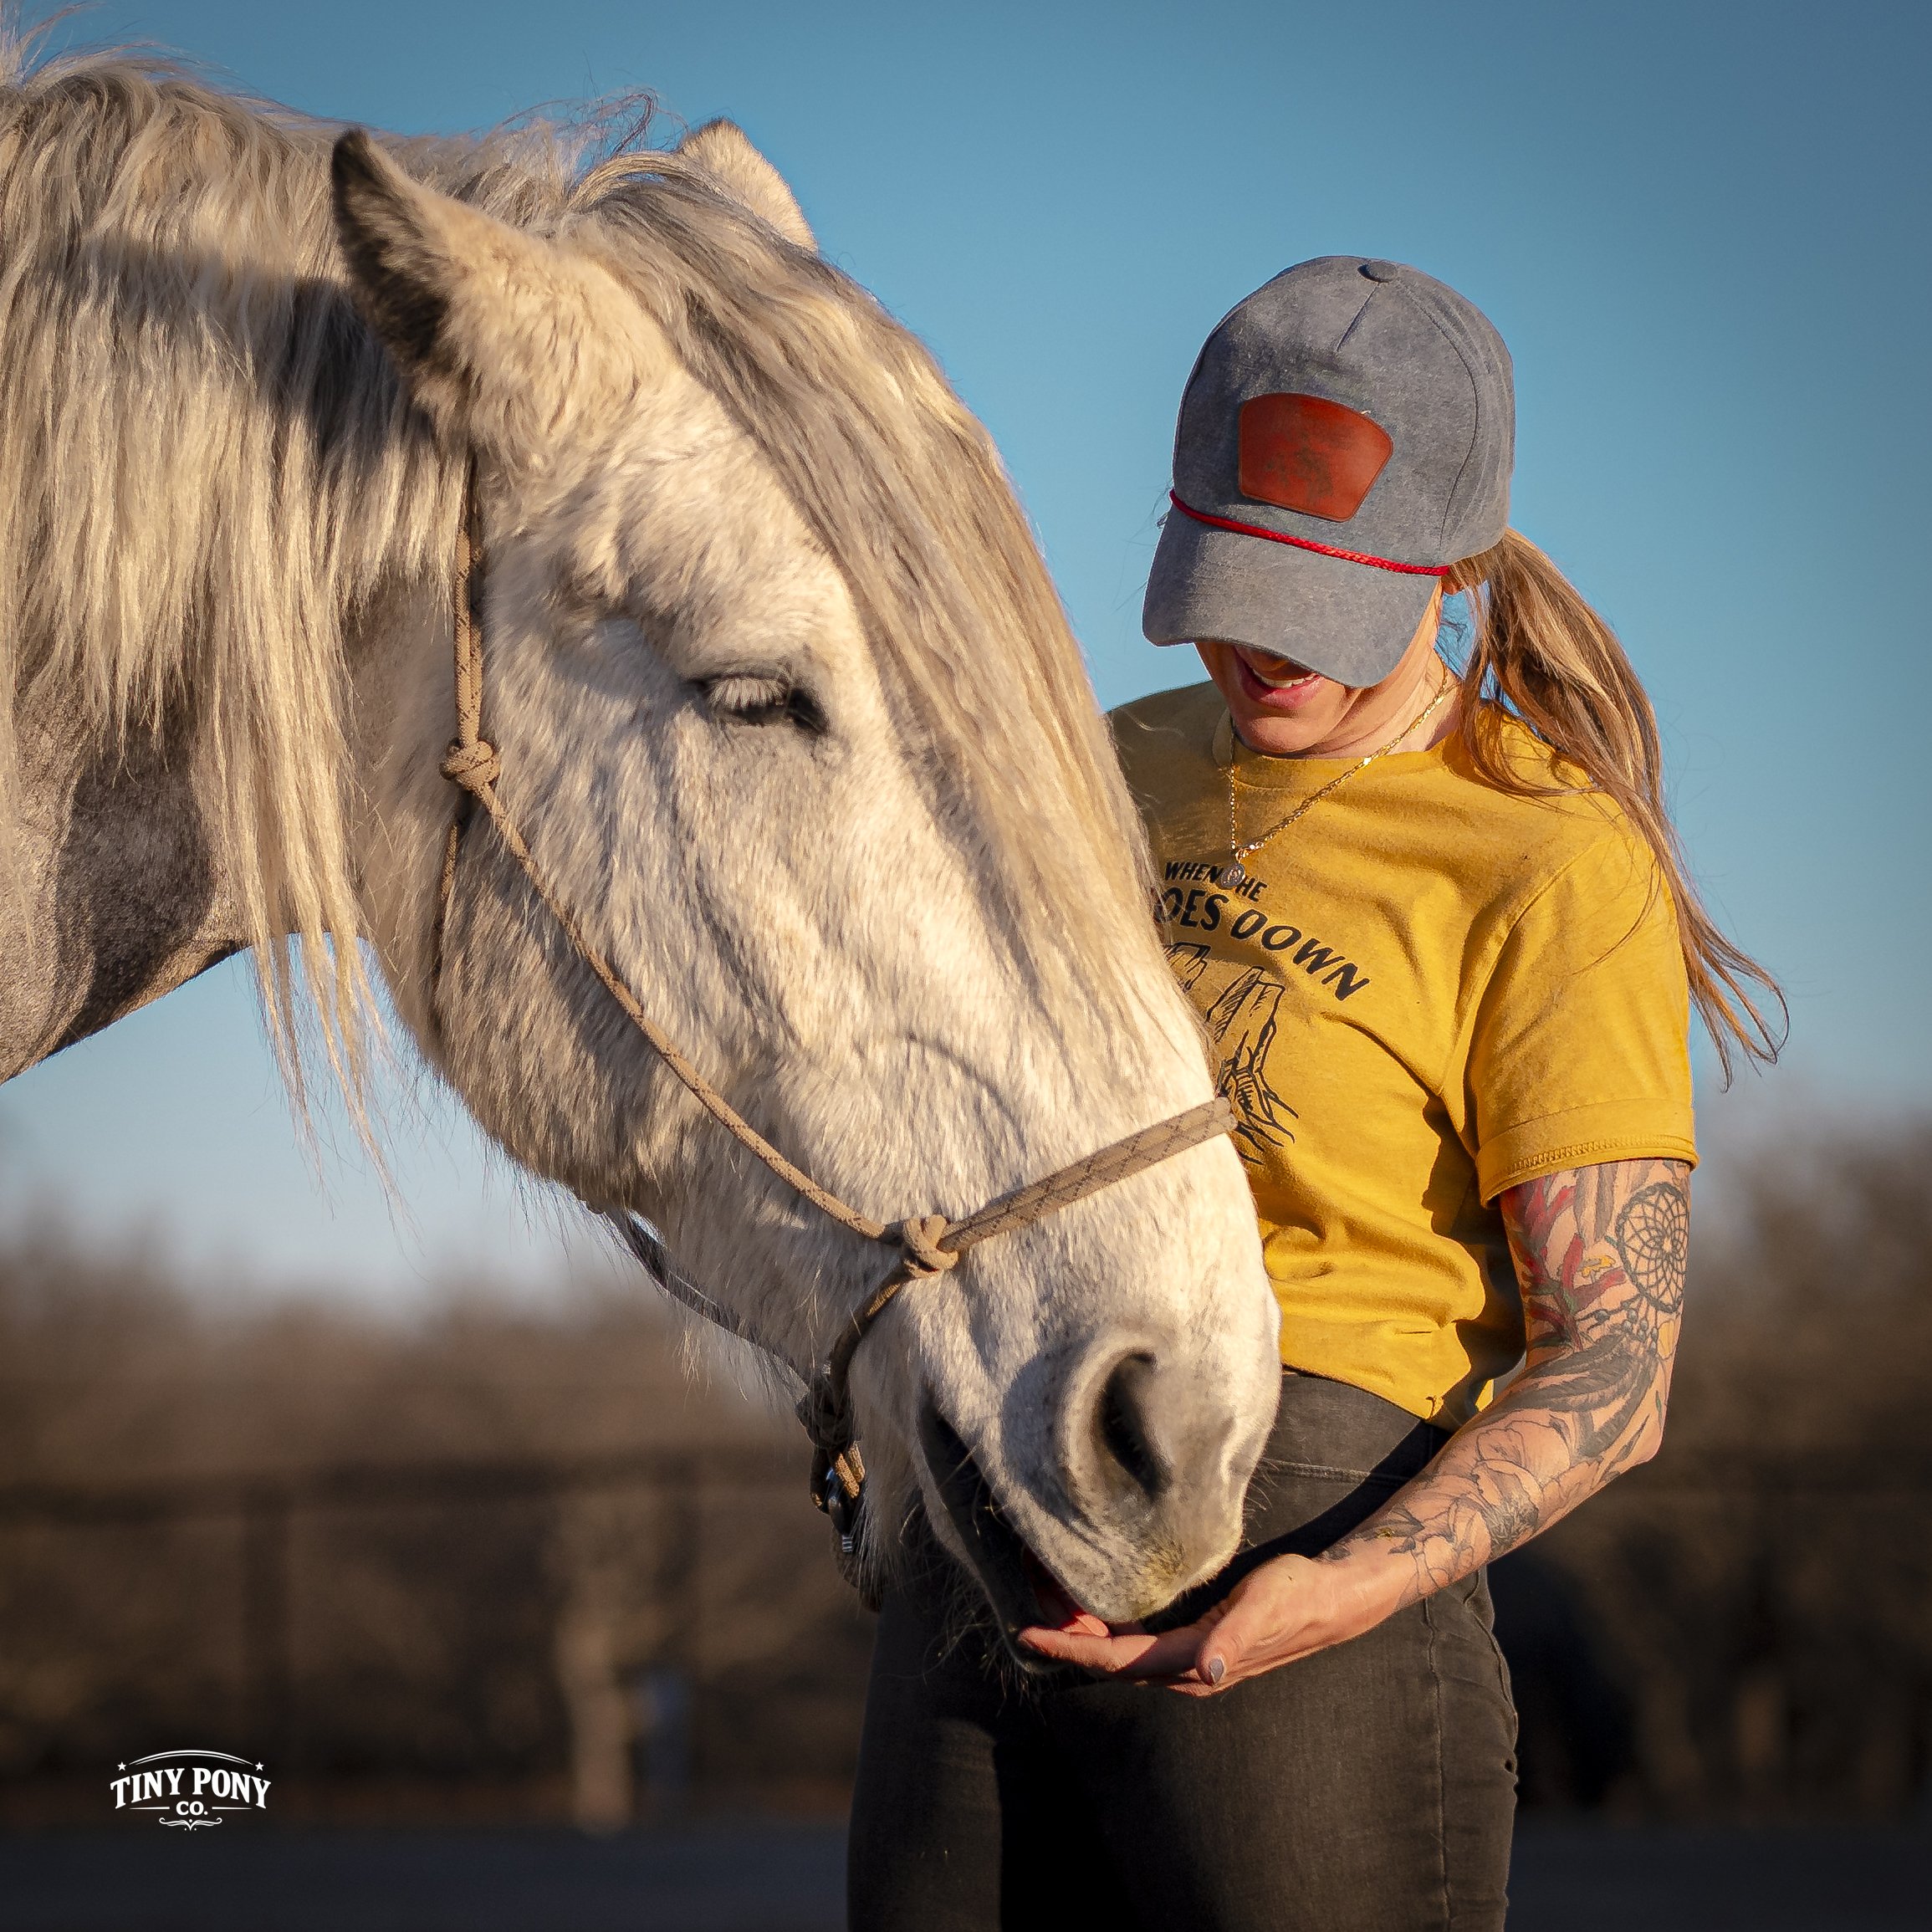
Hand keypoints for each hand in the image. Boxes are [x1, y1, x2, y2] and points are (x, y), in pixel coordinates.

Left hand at [1017, 1551, 1373, 1695]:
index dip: (1070, 1646)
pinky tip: (1092, 1598)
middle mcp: (1184, 1671)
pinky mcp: (1193, 1645)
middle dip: (1065, 1631)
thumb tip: (1208, 1672)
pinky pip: (1136, 1640)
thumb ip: (1234, 1638)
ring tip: (1048, 1588)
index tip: (1028, 1632)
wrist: (1331, 1601)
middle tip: (1028, 1591)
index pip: (1116, 1660)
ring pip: (1119, 1650)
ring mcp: (1187, 1662)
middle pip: (1108, 1657)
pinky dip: (1107, 1622)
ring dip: (1083, 1626)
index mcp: (1192, 1664)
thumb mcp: (1264, 1607)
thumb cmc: (1297, 1596)